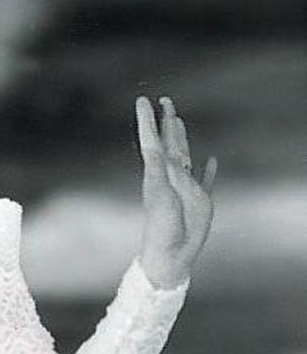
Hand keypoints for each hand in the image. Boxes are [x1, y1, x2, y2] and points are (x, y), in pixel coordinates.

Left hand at [135, 96, 216, 287]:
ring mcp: (186, 186)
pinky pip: (206, 180)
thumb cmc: (162, 226)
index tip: (142, 100)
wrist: (171, 253)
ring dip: (182, 138)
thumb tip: (155, 147)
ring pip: (184, 155)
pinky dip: (209, 169)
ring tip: (179, 122)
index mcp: (157, 172)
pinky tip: (212, 160)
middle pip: (169, 142)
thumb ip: (159, 171)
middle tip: (164, 101)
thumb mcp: (159, 194)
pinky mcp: (201, 200)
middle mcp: (171, 175)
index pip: (152, 140)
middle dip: (166, 122)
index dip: (147, 120)